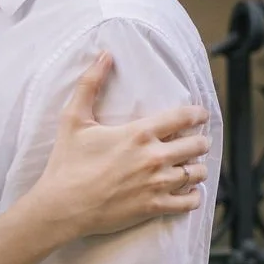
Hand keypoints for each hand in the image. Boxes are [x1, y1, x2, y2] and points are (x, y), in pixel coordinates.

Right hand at [34, 53, 210, 242]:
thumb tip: (104, 55)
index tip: (200, 114)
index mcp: (139, 133)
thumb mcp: (74, 118)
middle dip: (199, 140)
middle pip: (197, 145)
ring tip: (189, 165)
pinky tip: (187, 190)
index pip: (183, 118)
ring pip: (197, 172)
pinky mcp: (155, 207)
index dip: (197, 114)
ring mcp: (157, 184)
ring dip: (196, 167)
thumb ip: (90, 84)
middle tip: (194, 140)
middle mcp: (154, 158)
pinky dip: (193, 195)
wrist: (62, 206)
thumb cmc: (67, 162)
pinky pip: (190, 201)